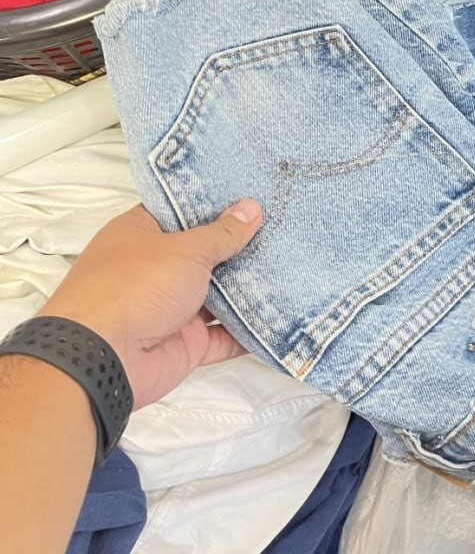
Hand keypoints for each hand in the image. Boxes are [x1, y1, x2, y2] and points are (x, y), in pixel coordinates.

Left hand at [43, 201, 262, 408]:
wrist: (104, 357)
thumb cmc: (131, 287)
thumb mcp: (185, 249)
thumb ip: (222, 233)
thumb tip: (249, 210)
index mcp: (142, 234)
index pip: (182, 212)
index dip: (214, 205)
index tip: (250, 196)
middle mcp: (156, 269)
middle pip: (205, 255)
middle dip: (239, 248)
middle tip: (281, 230)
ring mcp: (170, 308)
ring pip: (218, 297)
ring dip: (248, 289)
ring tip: (290, 267)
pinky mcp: (185, 343)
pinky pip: (224, 337)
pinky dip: (248, 332)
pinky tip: (279, 318)